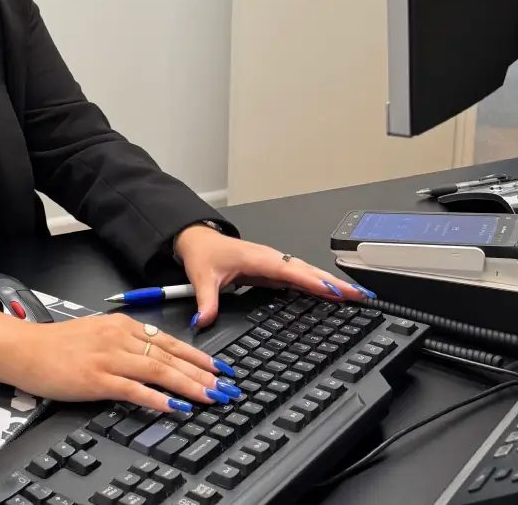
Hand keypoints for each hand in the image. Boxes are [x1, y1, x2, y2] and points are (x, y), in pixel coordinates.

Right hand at [0, 311, 239, 413]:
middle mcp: (119, 337)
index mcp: (121, 325)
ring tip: (211, 397)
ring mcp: (109, 357)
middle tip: (227, 387)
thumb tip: (155, 358)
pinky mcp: (97, 378)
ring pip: (159, 370)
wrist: (24, 349)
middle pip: (170, 356)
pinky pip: (134, 389)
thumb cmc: (57, 345)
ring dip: (189, 385)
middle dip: (203, 373)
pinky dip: (157, 398)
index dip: (197, 357)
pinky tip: (175, 407)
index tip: (220, 369)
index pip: (169, 341)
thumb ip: (125, 343)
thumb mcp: (97, 334)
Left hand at [174, 224, 374, 327]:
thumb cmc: (204, 254)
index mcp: (258, 259)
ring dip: (330, 283)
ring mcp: (273, 264)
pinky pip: (300, 277)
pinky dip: (317, 284)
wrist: (199, 240)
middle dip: (333, 282)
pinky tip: (331, 295)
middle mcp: (270, 259)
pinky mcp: (273, 270)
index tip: (335, 290)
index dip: (312, 281)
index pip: (290, 270)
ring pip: (307, 272)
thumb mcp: (202, 278)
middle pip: (307, 270)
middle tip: (360, 294)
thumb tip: (204, 320)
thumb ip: (206, 301)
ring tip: (355, 295)